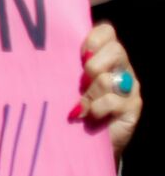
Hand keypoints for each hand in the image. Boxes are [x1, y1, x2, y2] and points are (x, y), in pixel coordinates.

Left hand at [76, 23, 141, 158]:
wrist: (82, 143)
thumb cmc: (68, 107)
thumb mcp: (64, 83)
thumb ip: (63, 65)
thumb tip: (43, 50)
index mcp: (103, 56)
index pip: (106, 33)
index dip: (94, 39)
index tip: (79, 53)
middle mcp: (119, 68)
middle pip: (115, 50)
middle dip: (94, 64)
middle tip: (82, 80)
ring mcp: (128, 88)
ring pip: (109, 78)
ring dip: (89, 93)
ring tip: (80, 105)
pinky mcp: (132, 107)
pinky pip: (113, 100)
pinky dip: (96, 108)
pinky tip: (87, 116)